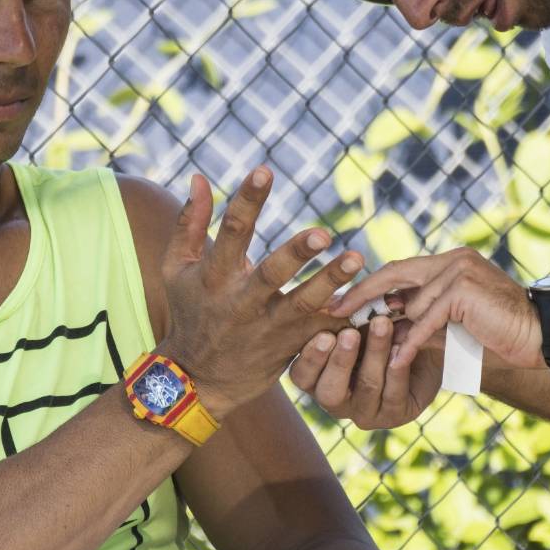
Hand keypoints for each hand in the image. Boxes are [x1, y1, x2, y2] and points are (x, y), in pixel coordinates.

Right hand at [158, 167, 361, 417]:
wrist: (198, 378)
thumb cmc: (190, 311)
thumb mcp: (177, 268)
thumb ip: (190, 222)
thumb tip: (199, 177)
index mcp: (214, 276)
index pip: (231, 232)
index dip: (248, 200)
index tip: (264, 170)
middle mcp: (242, 302)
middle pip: (272, 274)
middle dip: (297, 253)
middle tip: (323, 233)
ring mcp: (268, 328)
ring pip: (303, 305)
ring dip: (331, 282)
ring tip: (356, 259)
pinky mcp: (291, 347)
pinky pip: (322, 331)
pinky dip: (345, 318)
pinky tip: (372, 299)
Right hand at [289, 315, 443, 428]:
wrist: (419, 343)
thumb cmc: (375, 325)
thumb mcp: (356, 316)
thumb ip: (343, 312)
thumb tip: (333, 302)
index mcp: (316, 377)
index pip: (302, 375)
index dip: (311, 358)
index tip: (326, 335)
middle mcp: (336, 400)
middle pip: (329, 391)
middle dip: (341, 361)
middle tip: (350, 334)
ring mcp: (365, 411)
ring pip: (367, 387)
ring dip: (374, 353)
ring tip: (381, 324)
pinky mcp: (394, 414)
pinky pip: (394, 394)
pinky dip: (397, 368)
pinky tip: (401, 348)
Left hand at [331, 249, 543, 368]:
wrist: (544, 336)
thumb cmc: (501, 336)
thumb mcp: (453, 326)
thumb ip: (422, 321)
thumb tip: (384, 331)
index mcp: (451, 262)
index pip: (399, 270)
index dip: (369, 286)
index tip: (342, 302)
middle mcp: (453, 260)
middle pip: (395, 274)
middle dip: (361, 295)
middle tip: (332, 312)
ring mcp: (458, 270)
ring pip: (412, 303)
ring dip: (391, 329)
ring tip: (365, 347)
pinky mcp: (462, 289)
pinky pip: (427, 319)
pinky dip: (411, 342)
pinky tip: (396, 360)